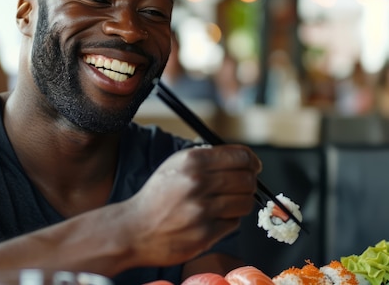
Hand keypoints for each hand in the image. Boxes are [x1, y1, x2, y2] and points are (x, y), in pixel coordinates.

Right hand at [125, 144, 260, 265]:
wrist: (134, 229)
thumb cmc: (157, 196)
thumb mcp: (175, 165)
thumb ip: (206, 158)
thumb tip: (242, 158)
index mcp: (192, 161)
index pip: (240, 156)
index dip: (252, 161)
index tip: (254, 166)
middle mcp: (198, 183)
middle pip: (247, 179)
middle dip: (249, 182)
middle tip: (244, 186)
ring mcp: (202, 210)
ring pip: (245, 202)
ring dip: (242, 202)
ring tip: (229, 203)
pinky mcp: (205, 234)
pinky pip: (234, 222)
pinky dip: (229, 219)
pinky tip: (215, 217)